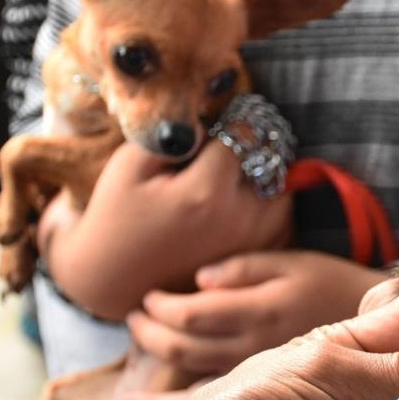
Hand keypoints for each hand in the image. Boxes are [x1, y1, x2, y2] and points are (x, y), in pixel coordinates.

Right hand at [39, 141, 291, 319]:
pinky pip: (283, 217)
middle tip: (231, 148)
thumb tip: (212, 122)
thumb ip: (176, 136)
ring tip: (235, 176)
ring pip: (284, 188)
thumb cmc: (116, 219)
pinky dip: (269, 205)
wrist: (114, 282)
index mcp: (206, 191)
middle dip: (254, 148)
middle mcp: (240, 218)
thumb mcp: (130, 166)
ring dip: (266, 175)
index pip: (245, 132)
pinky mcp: (260, 258)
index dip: (235, 118)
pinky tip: (240, 204)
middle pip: (272, 159)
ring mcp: (256, 242)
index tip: (227, 117)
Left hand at [127, 250, 384, 374]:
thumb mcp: (294, 264)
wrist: (379, 328)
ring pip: (187, 374)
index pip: (191, 313)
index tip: (148, 298)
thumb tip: (200, 280)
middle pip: (182, 345)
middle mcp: (251, 347)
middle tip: (135, 319)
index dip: (161, 306)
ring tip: (142, 342)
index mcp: (258, 311)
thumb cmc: (333, 286)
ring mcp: (254, 373)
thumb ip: (245, 269)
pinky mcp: (260, 390)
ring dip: (154, 361)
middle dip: (149, 332)